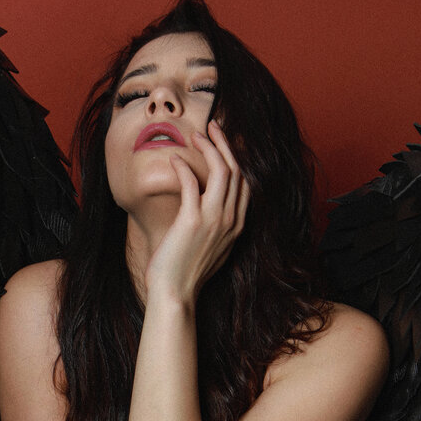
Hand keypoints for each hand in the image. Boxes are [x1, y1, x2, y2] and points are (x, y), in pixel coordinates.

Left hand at [145, 121, 249, 303]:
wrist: (175, 293)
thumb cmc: (185, 272)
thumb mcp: (210, 247)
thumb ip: (213, 226)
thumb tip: (203, 207)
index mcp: (237, 226)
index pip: (245, 183)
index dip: (236, 158)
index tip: (224, 143)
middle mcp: (231, 220)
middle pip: (236, 170)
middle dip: (225, 143)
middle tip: (211, 127)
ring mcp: (214, 220)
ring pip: (221, 171)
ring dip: (209, 148)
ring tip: (196, 135)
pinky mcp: (192, 221)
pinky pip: (191, 183)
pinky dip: (184, 167)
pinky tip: (175, 160)